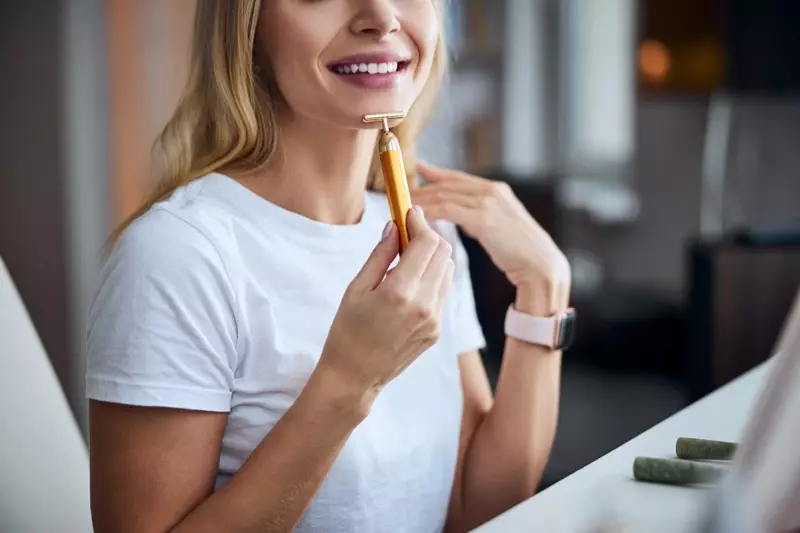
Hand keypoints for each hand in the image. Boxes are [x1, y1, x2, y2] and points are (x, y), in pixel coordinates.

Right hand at [318, 207, 453, 397]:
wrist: (355, 376)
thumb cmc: (347, 331)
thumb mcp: (356, 288)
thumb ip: (380, 254)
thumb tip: (395, 225)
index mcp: (400, 293)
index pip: (427, 243)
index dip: (419, 222)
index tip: (407, 213)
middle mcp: (424, 306)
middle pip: (443, 252)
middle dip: (426, 236)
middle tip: (405, 233)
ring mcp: (434, 320)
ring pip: (448, 270)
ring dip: (431, 257)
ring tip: (404, 262)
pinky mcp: (437, 330)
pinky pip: (443, 291)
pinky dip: (432, 277)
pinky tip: (408, 284)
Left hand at [412, 161, 570, 313]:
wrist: (541, 265)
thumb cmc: (520, 253)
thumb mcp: (499, 226)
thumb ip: (480, 216)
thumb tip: (461, 215)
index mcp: (496, 190)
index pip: (457, 177)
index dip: (434, 173)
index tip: (416, 168)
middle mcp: (491, 191)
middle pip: (446, 184)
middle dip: (420, 188)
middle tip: (398, 192)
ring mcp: (488, 202)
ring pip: (443, 195)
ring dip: (420, 200)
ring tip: (401, 206)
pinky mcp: (484, 219)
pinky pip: (447, 210)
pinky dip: (430, 212)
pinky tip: (417, 218)